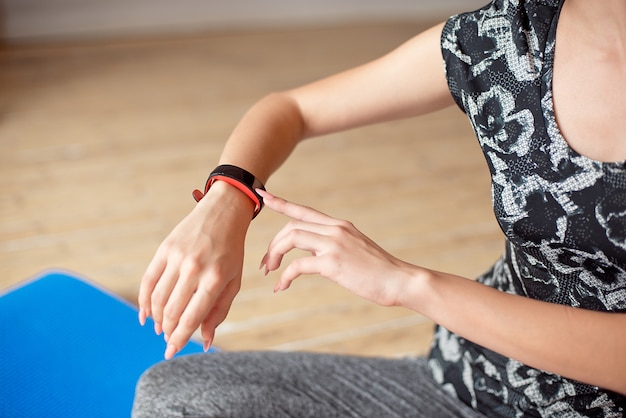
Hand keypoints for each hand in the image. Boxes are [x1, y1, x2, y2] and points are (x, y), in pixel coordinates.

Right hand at [138, 183, 252, 358]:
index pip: (192, 317)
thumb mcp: (233, 282)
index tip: (170, 352)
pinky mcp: (164, 249)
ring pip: (157, 298)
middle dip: (167, 331)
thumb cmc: (231, 252)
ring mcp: (177, 258)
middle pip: (171, 311)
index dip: (179, 339)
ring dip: (156, 318)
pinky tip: (145, 314)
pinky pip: (148, 281)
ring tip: (160, 327)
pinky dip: (144, 301)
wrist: (222, 214)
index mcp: (216, 278)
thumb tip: (205, 341)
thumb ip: (218, 312)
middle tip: (167, 339)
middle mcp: (195, 268)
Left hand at [258, 189, 412, 305]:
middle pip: (291, 226)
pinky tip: (282, 287)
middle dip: (273, 244)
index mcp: (340, 225)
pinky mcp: (333, 262)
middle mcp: (335, 229)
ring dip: (274, 255)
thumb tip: (316, 255)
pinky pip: (297, 265)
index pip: (304, 210)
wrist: (400, 280)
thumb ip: (335, 246)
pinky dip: (285, 276)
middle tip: (266, 264)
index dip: (281, 202)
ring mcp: (334, 244)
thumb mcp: (355, 250)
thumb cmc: (379, 271)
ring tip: (270, 273)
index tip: (263, 195)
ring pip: (290, 239)